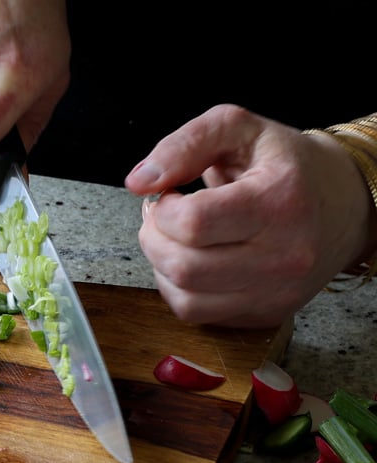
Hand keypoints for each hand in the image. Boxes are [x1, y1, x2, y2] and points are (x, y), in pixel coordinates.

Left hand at [126, 104, 376, 327]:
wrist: (342, 204)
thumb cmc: (287, 164)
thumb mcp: (239, 129)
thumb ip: (185, 145)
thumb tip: (139, 181)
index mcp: (279, 201)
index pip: (192, 223)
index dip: (162, 209)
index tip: (169, 196)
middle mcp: (284, 255)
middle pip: (183, 266)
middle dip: (154, 238)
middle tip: (163, 218)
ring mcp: (276, 291)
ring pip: (184, 298)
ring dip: (161, 266)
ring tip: (176, 239)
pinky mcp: (266, 313)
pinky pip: (196, 314)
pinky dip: (178, 289)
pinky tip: (191, 261)